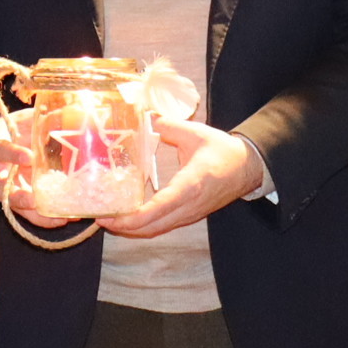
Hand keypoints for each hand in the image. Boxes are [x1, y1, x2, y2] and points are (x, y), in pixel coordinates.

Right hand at [0, 116, 66, 226]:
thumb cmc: (13, 132)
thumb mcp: (22, 121)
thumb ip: (42, 118)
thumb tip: (72, 110)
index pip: (2, 151)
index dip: (14, 155)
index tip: (29, 157)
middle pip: (6, 192)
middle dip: (22, 199)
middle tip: (37, 201)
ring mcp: (9, 191)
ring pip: (19, 209)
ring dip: (40, 215)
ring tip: (61, 218)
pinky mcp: (20, 202)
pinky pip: (32, 214)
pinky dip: (48, 218)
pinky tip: (67, 218)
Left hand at [95, 116, 265, 238]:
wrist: (247, 168)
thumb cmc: (222, 151)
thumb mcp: (196, 133)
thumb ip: (169, 126)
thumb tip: (148, 118)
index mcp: (191, 185)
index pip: (159, 208)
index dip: (133, 216)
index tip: (111, 215)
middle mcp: (189, 205)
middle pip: (153, 225)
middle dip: (124, 226)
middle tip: (99, 216)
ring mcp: (190, 214)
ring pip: (157, 229)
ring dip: (132, 228)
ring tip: (109, 218)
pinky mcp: (189, 216)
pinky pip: (163, 226)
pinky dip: (143, 225)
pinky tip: (128, 216)